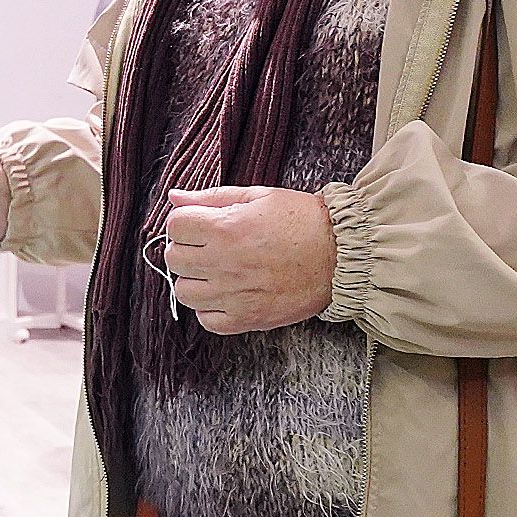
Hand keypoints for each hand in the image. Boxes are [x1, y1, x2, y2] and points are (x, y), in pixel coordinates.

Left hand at [162, 185, 337, 334]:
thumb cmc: (303, 221)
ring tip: (218, 271)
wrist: (342, 254)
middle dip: (187, 249)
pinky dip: (210, 308)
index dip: (186, 222)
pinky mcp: (247, 318)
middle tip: (209, 246)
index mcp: (225, 227)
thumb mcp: (259, 196)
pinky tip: (227, 293)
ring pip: (184, 292)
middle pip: (174, 258)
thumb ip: (212, 197)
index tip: (200, 224)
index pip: (175, 225)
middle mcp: (224, 262)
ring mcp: (234, 294)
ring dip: (195, 279)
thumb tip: (175, 197)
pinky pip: (207, 320)